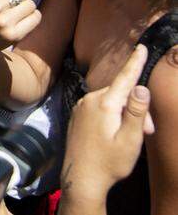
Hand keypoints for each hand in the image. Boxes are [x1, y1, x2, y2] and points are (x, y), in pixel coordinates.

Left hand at [62, 45, 154, 200]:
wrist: (81, 178)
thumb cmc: (108, 162)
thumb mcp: (130, 139)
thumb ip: (136, 111)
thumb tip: (141, 87)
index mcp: (104, 104)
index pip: (124, 78)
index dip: (135, 62)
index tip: (141, 46)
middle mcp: (89, 101)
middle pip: (121, 95)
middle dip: (136, 109)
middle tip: (147, 133)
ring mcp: (81, 107)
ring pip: (111, 103)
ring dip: (125, 116)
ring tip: (130, 139)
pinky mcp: (78, 115)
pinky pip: (100, 109)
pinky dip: (113, 118)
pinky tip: (114, 136)